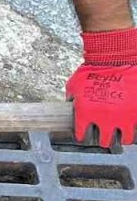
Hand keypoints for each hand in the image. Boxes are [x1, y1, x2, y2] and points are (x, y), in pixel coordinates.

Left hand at [67, 28, 136, 148]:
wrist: (115, 59)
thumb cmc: (92, 69)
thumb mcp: (74, 85)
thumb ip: (73, 100)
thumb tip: (70, 107)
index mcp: (86, 114)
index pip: (82, 135)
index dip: (82, 136)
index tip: (84, 135)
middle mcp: (105, 119)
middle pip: (105, 141)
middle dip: (103, 139)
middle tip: (103, 135)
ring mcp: (124, 117)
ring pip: (124, 139)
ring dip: (121, 136)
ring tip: (119, 132)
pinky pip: (136, 129)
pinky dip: (133, 128)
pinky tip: (130, 125)